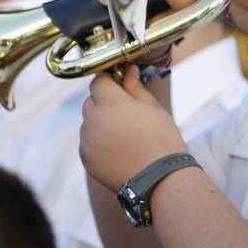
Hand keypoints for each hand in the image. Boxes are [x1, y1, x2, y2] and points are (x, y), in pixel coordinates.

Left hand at [79, 67, 189, 191]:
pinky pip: (87, 143)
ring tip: (125, 136)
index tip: (120, 87)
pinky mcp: (85, 158)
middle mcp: (92, 120)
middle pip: (90, 102)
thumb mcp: (152, 107)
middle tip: (126, 114)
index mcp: (109, 103)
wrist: (158, 177)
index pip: (98, 82)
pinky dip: (98, 143)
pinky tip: (118, 150)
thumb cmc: (161, 139)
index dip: (109, 82)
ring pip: (88, 124)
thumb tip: (127, 71)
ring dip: (100, 124)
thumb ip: (134, 87)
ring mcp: (86, 140)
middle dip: (104, 103)